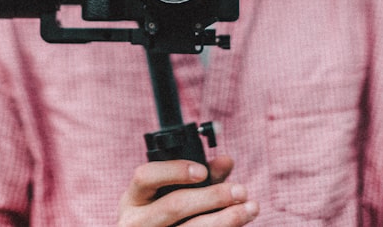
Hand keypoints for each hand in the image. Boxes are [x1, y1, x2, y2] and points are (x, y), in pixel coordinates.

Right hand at [117, 156, 258, 226]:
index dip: (174, 171)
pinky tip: (238, 224)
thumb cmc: (162, 215)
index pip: (145, 176)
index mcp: (132, 199)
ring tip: (250, 208)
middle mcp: (135, 222)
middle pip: (174, 206)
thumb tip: (226, 161)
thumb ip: (199, 176)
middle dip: (212, 196)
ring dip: (226, 219)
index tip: (202, 171)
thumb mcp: (169, 194)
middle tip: (241, 190)